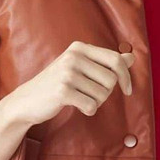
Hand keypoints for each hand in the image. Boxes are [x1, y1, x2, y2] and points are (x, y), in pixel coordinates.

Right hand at [1, 41, 134, 127]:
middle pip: (111, 79)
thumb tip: (132, 57)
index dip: (126, 77)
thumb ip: (106, 62)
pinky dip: (88, 111)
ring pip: (103, 94)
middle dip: (106, 93)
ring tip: (80, 99)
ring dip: (96, 102)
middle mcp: (73, 56)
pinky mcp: (63, 91)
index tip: (127, 90)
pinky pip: (91, 106)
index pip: (116, 60)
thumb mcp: (81, 68)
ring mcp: (67, 73)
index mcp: (79, 48)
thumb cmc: (57, 84)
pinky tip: (77, 107)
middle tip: (91, 95)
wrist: (27, 101)